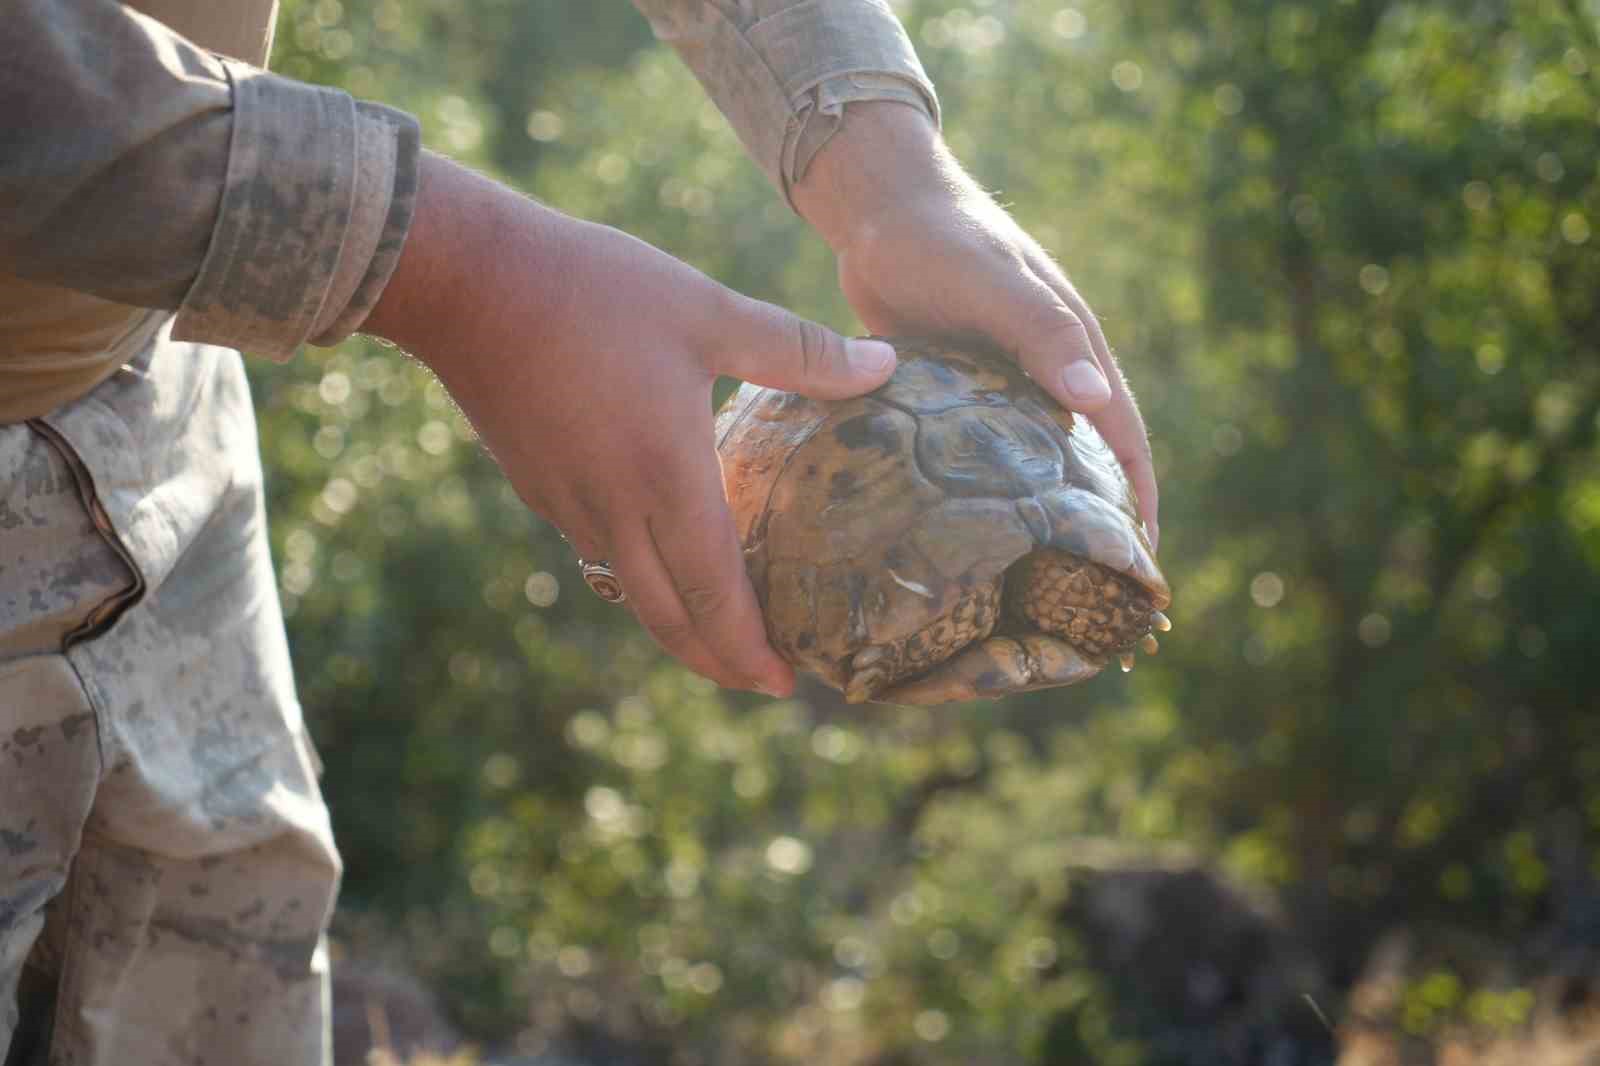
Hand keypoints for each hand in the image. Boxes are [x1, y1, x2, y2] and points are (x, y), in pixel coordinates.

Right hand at [364, 153, 897, 694]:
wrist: (466, 279)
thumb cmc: (592, 289)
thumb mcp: (706, 310)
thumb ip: (800, 351)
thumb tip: (885, 366)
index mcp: (664, 478)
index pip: (714, 595)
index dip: (750, 649)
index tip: (786, 684)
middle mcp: (612, 510)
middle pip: (670, 619)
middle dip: (719, 661)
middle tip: (762, 680)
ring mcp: (567, 504)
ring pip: (632, 591)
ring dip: (679, 623)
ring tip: (722, 626)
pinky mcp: (537, 485)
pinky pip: (599, 552)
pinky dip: (641, 577)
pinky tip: (660, 553)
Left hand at [792, 103, 1158, 548]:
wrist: (877, 205)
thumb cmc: (939, 237)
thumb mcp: (992, 283)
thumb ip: (1040, 333)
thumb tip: (1093, 400)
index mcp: (1073, 346)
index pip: (1124, 438)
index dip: (1139, 502)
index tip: (1145, 566)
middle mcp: (1047, 369)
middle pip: (1086, 459)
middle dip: (1097, 523)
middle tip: (1090, 600)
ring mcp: (1003, 381)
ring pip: (1034, 461)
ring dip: (1042, 513)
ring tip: (1035, 583)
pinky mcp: (959, 388)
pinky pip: (983, 450)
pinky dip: (990, 491)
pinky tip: (971, 533)